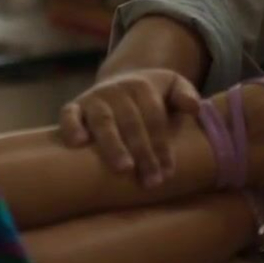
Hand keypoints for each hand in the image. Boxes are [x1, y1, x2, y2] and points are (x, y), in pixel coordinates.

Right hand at [57, 68, 201, 186]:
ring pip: (103, 121)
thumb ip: (185, 94)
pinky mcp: (75, 106)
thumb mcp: (172, 85)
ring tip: (123, 169)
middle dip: (142, 152)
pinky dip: (71, 126)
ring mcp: (94, 98)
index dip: (162, 145)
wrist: (120, 82)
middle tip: (151, 180)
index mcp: (142, 86)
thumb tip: (194, 108)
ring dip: (113, 145)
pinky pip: (69, 114)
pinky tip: (79, 143)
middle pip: (131, 122)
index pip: (154, 118)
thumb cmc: (150, 95)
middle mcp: (116, 90)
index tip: (168, 172)